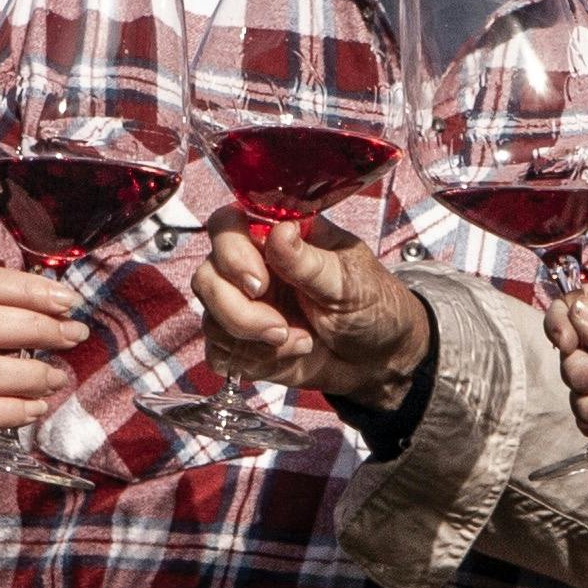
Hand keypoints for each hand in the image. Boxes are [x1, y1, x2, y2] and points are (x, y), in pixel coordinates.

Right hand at [191, 215, 430, 412]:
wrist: (380, 358)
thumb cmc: (372, 306)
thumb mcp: (349, 282)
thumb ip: (309, 262)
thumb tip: (280, 232)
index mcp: (277, 237)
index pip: (227, 226)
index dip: (231, 253)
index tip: (260, 284)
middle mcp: (252, 267)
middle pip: (207, 277)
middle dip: (239, 310)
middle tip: (280, 328)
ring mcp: (244, 307)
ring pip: (210, 319)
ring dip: (253, 339)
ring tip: (302, 341)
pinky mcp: (242, 344)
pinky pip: (219, 354)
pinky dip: (252, 362)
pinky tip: (289, 355)